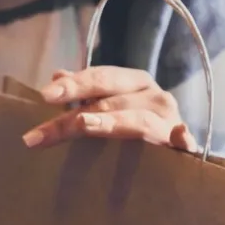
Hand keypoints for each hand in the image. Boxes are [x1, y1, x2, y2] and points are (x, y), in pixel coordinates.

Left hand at [23, 67, 196, 151]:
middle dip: (73, 116)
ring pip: (137, 120)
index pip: (100, 78)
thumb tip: (57, 75)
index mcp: (133, 83)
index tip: (44, 95)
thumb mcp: (108, 104)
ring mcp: (169, 120)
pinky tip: (177, 136)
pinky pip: (183, 140)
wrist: (173, 149)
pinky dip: (181, 137)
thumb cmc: (132, 124)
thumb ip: (84, 92)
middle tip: (41, 132)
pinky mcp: (183, 145)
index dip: (73, 85)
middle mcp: (153, 96)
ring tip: (83, 126)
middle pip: (109, 102)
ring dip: (110, 122)